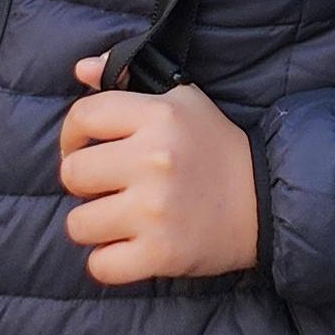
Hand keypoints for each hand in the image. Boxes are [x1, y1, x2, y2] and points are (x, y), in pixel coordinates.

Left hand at [58, 58, 260, 284]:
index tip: (80, 147)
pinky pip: (101, 265)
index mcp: (158, 116)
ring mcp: (155, 211)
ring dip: (92, 224)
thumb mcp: (180, 99)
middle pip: (73, 173)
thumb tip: (80, 68)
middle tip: (103, 186)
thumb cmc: (213, 146)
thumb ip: (126, 77)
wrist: (263, 199)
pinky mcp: (161, 254)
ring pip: (79, 224)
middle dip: (82, 182)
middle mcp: (154, 160)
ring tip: (115, 218)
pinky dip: (107, 261)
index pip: (82, 117)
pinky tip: (125, 248)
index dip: (71, 134)